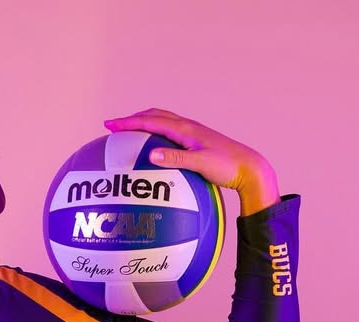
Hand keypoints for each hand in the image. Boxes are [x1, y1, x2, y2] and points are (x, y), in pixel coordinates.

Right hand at [103, 108, 272, 192]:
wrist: (249, 167)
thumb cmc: (227, 167)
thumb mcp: (200, 164)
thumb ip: (176, 159)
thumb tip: (152, 154)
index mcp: (185, 130)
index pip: (151, 122)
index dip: (128, 123)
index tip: (110, 125)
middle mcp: (187, 127)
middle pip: (154, 116)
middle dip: (132, 119)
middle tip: (113, 126)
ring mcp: (192, 133)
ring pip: (162, 121)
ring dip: (143, 123)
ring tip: (129, 131)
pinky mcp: (196, 141)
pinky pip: (169, 132)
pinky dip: (155, 133)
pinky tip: (153, 146)